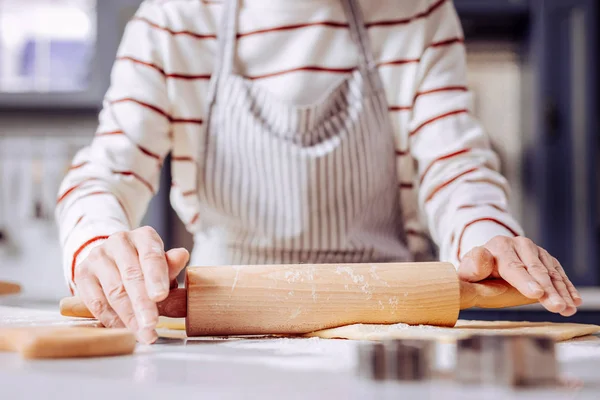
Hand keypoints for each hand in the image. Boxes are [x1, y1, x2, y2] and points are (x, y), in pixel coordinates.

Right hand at [73, 226, 189, 343]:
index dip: (156, 277)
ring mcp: (98, 256)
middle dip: (142, 304)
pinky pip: (96, 301)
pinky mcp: (82, 274)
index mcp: (144, 236)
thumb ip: (172, 265)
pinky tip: (125, 329)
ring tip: (143, 333)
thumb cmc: (145, 266)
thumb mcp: (162, 265)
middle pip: (131, 276)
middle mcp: (119, 241)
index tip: (160, 296)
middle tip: (151, 324)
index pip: (151, 256)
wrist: (113, 261)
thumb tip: (182, 256)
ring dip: (129, 316)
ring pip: (114, 290)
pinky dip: (112, 319)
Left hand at [458, 236, 581, 315]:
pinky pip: (559, 273)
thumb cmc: (476, 272)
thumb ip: (472, 266)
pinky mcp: (545, 258)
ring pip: (550, 272)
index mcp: (499, 246)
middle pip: (535, 270)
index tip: (537, 294)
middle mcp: (519, 245)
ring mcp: (535, 250)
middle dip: (548, 290)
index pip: (513, 266)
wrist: (486, 261)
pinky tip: (574, 301)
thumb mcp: (468, 271)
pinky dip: (567, 287)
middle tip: (557, 307)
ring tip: (568, 309)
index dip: (525, 281)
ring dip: (561, 292)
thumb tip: (481, 256)